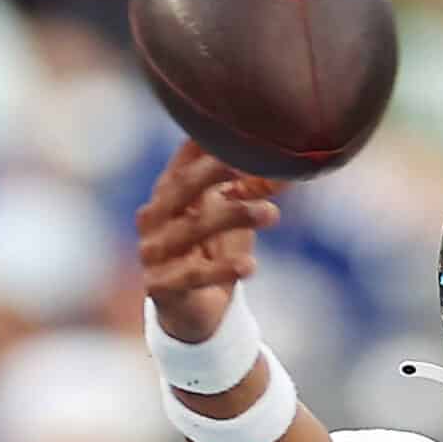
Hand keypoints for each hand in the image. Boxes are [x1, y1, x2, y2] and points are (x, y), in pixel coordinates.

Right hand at [137, 141, 282, 342]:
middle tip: (249, 161)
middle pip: (181, 187)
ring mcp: (153, 252)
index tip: (239, 127)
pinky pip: (192, 276)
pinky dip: (222, 270)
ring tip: (271, 213)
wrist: (193, 314)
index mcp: (168, 193)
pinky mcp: (161, 287)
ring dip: (234, 217)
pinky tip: (250, 265)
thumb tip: (289, 167)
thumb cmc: (212, 253)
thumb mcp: (234, 218)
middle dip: (213, 170)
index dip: (206, 142)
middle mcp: (154, 217)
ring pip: (191, 229)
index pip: (183, 159)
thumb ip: (254, 190)